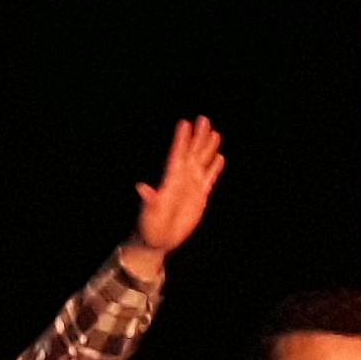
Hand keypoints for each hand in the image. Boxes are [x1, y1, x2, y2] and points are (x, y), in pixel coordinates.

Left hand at [120, 117, 226, 271]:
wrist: (159, 240)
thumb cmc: (149, 227)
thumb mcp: (148, 213)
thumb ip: (149, 200)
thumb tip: (141, 187)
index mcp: (169, 181)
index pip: (177, 155)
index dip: (181, 140)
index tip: (184, 123)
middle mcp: (181, 180)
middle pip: (191, 153)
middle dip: (198, 137)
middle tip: (203, 119)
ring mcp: (190, 187)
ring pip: (201, 162)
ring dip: (207, 148)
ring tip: (214, 132)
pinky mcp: (199, 197)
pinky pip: (208, 179)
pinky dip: (214, 169)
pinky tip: (219, 157)